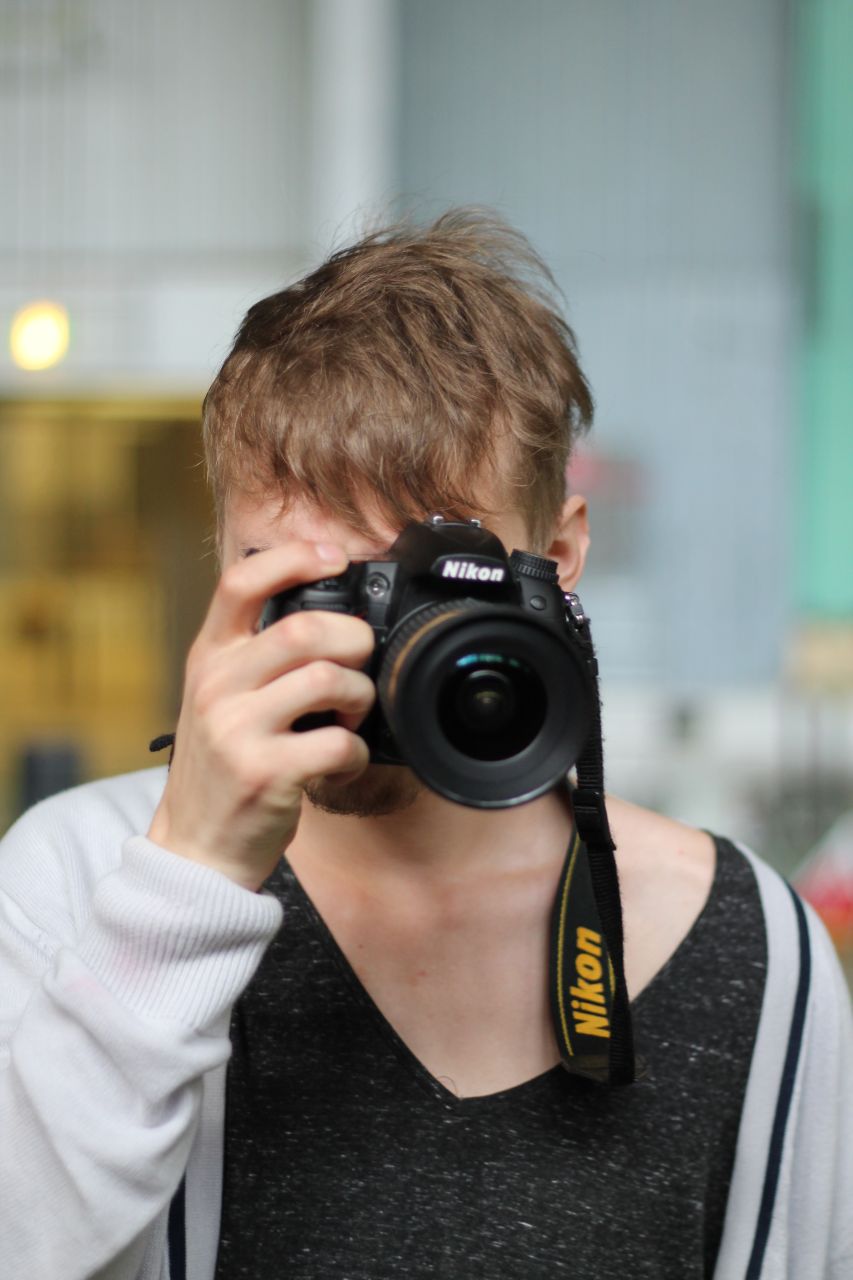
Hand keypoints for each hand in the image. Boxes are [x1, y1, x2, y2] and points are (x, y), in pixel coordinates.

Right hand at [147, 542, 375, 888]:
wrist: (196, 848)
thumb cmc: (223, 768)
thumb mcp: (219, 698)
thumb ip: (257, 656)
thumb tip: (331, 615)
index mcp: (209, 658)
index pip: (240, 583)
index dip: (293, 558)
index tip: (333, 556)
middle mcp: (217, 686)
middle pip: (303, 629)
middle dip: (352, 640)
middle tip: (359, 663)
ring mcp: (238, 730)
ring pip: (328, 680)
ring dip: (360, 696)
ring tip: (350, 716)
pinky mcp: (266, 773)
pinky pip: (339, 742)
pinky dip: (358, 753)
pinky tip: (344, 762)